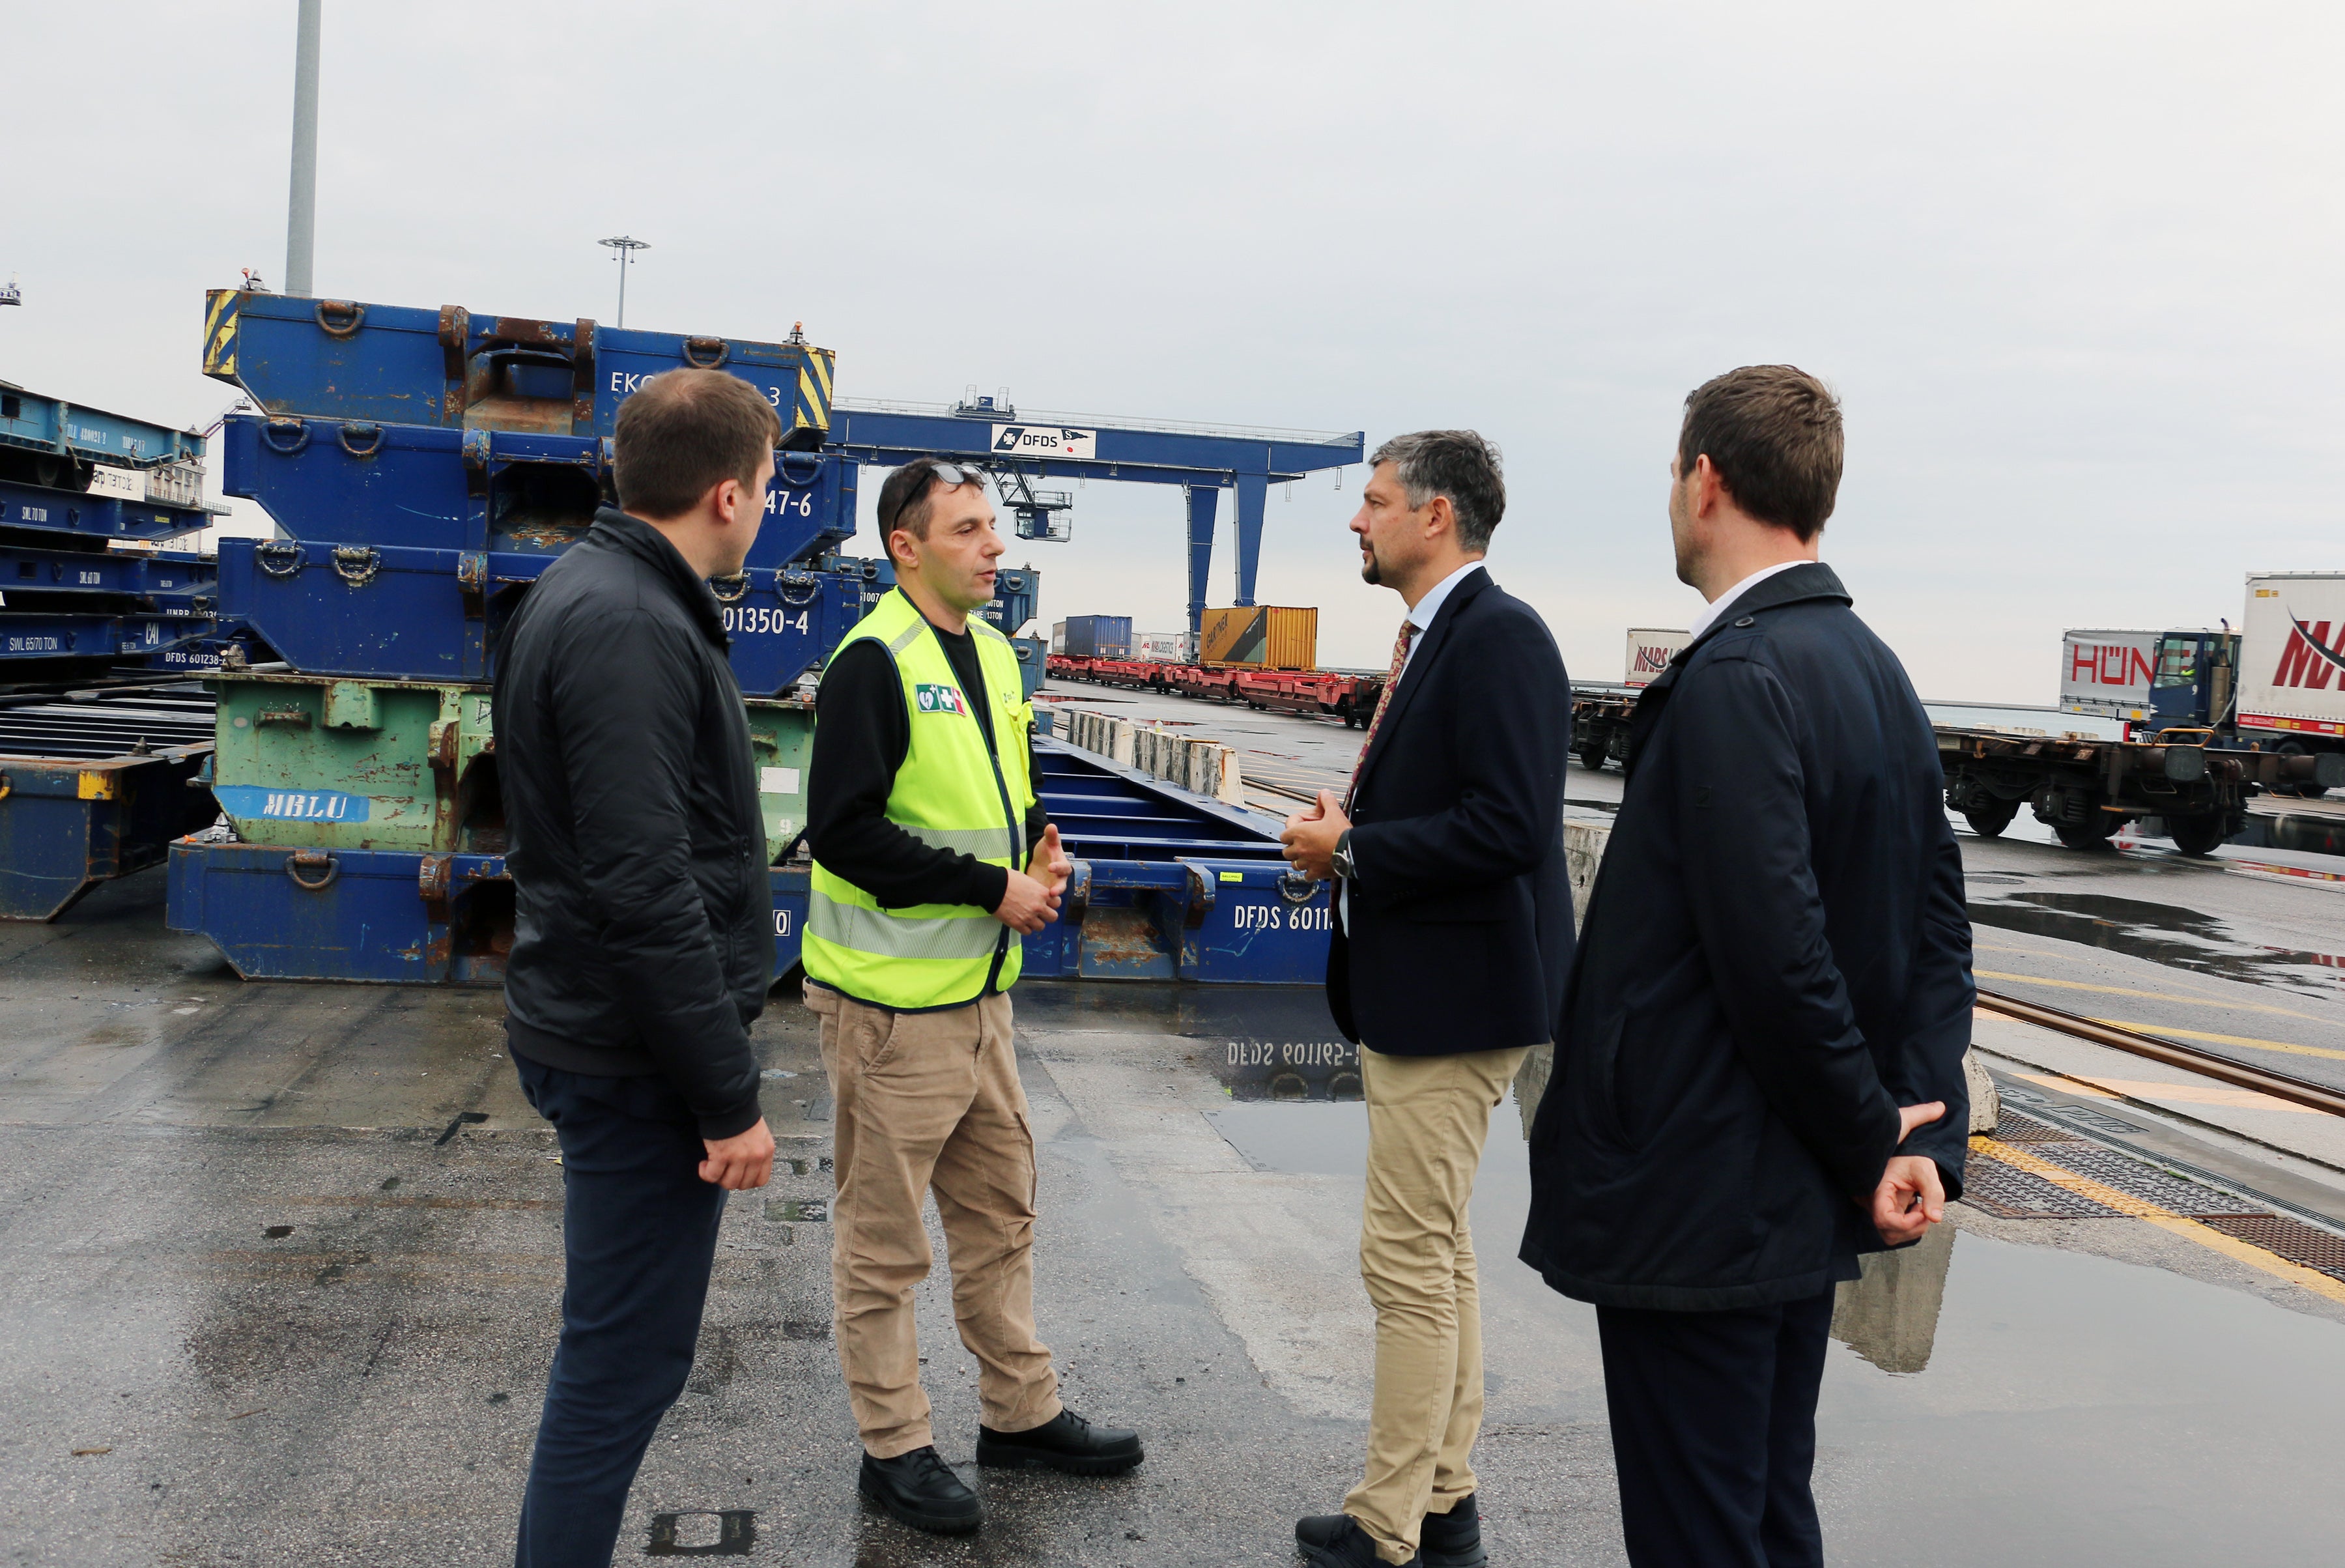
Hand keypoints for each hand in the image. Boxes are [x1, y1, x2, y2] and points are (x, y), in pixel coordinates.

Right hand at [700, 1116, 774, 1189]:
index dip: (746, 1181)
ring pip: (728, 1183)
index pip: (761, 1180)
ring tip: (712, 1166)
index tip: (737, 1175)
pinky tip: (704, 1164)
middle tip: (722, 1169)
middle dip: (730, 1180)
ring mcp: (740, 1157)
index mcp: (767, 1150)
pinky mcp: (722, 1155)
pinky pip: (712, 1176)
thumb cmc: (740, 1114)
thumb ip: (756, 1151)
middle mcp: (756, 1156)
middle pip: (743, 1184)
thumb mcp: (759, 1134)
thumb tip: (747, 1168)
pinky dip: (705, 1173)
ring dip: (718, 1178)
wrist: (728, 1100)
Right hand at [993, 867, 1060, 932]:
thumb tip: (1040, 893)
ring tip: (1029, 918)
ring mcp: (1029, 917)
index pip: (1057, 903)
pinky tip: (1021, 922)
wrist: (993, 887)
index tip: (1047, 904)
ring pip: (1041, 927)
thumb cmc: (1008, 879)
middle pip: (1053, 917)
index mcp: (1042, 893)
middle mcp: (1038, 906)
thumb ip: (1037, 889)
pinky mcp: (1018, 924)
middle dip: (1047, 915)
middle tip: (1040, 913)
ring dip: (1036, 923)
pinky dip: (1025, 928)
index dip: (1052, 904)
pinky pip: (1028, 932)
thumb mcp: (1028, 879)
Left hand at [1026, 823, 1069, 898]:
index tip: (1050, 867)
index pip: (1064, 867)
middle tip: (1052, 892)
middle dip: (1058, 889)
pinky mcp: (1045, 892)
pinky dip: (1043, 902)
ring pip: (1056, 895)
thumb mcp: (1047, 841)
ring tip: (1046, 901)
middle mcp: (1060, 877)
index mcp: (1062, 864)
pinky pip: (1047, 900)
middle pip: (1062, 885)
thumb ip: (1050, 835)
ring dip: (1052, 899)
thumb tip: (1051, 826)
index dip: (1058, 867)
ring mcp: (1053, 886)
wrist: (1040, 860)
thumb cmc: (1046, 849)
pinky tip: (1036, 905)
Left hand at [1280, 790, 1349, 879]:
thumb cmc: (1341, 834)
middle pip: (1286, 851)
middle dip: (1292, 847)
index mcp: (1299, 833)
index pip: (1283, 834)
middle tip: (1301, 844)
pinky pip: (1306, 875)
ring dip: (1298, 860)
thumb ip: (1327, 800)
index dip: (1289, 832)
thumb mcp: (1334, 812)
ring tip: (1306, 856)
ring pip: (1294, 864)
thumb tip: (1324, 793)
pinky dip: (1309, 873)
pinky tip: (1315, 868)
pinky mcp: (1316, 873)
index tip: (1298, 830)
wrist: (1352, 851)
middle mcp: (1299, 849)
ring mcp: (1306, 862)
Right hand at [1869, 1101, 1946, 1244]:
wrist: (1907, 1153)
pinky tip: (1916, 1210)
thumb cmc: (1911, 1156)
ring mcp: (1878, 1209)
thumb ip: (1933, 1193)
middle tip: (1925, 1210)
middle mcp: (1873, 1202)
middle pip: (1888, 1233)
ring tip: (1921, 1209)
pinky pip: (1895, 1230)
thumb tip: (1936, 1218)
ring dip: (1912, 1229)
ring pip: (1891, 1235)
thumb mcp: (1925, 1169)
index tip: (1921, 1211)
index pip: (1884, 1220)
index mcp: (1878, 1190)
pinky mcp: (1884, 1212)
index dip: (1905, 1223)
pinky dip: (1910, 1226)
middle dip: (1912, 1228)